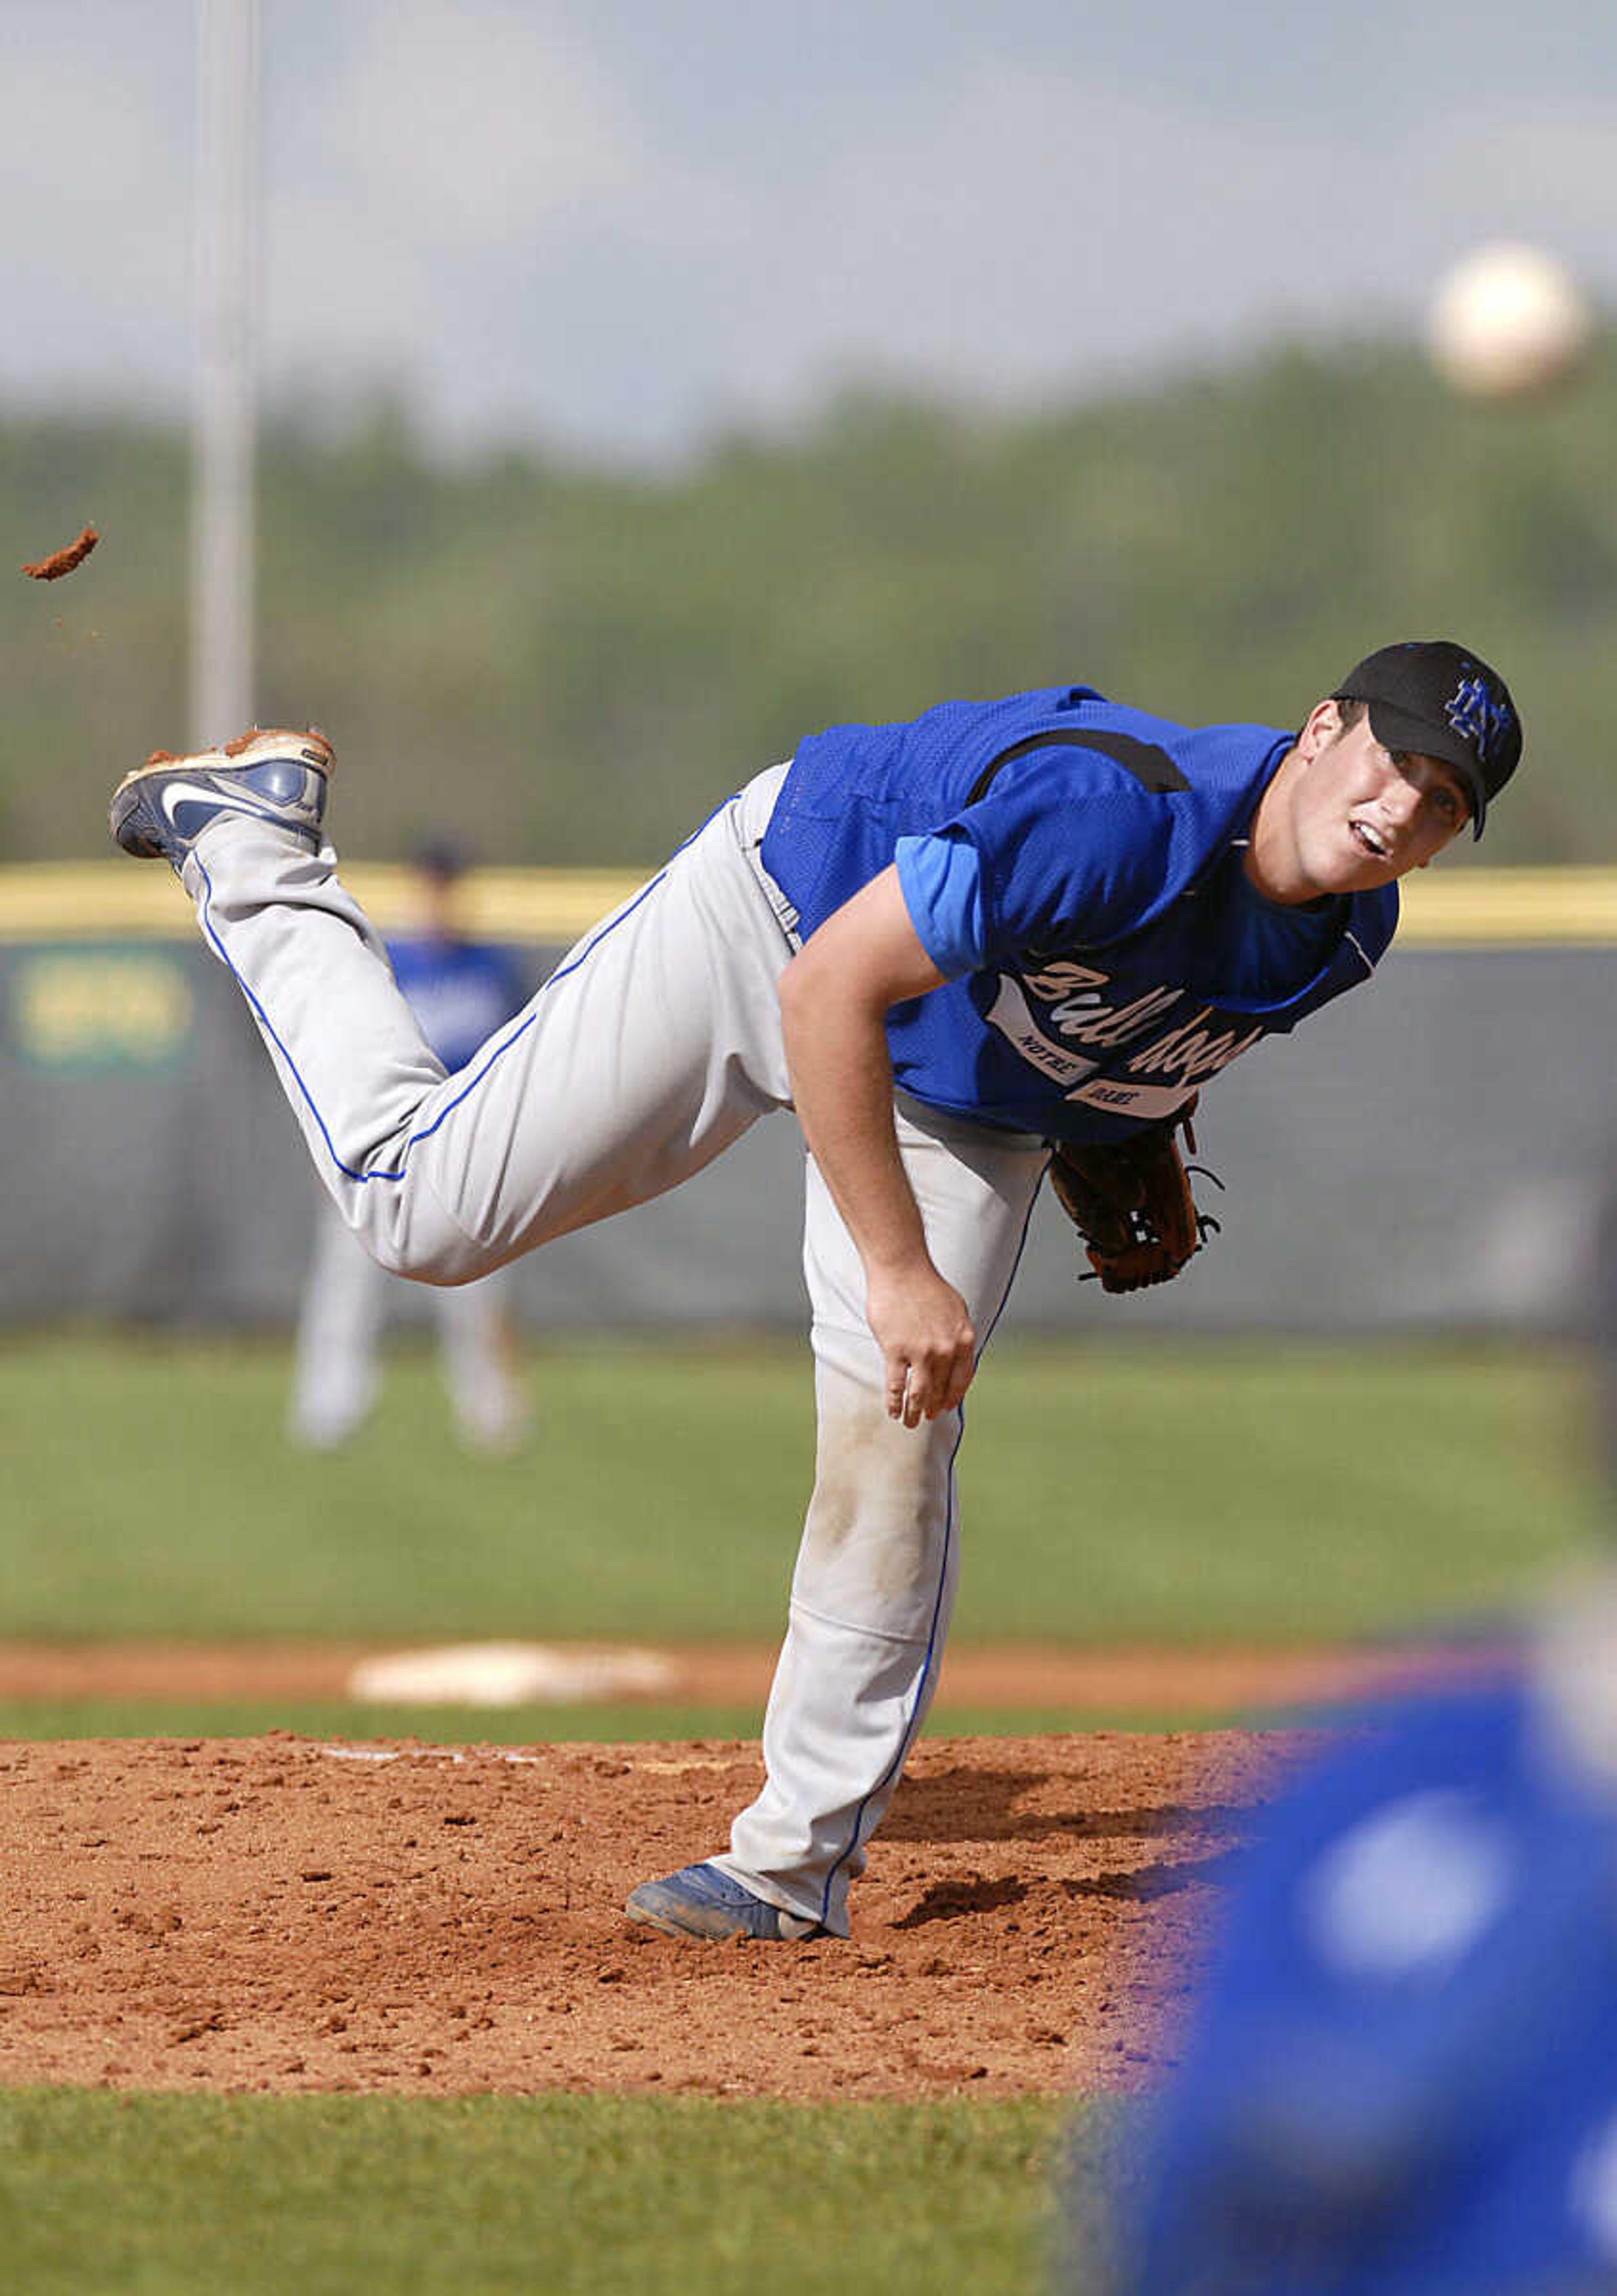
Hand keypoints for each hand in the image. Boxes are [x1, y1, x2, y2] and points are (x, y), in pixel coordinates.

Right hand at [865, 1262, 976, 1427]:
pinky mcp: (896, 1350)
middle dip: (934, 1408)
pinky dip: (894, 1402)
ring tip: (910, 1423)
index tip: (947, 1407)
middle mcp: (946, 1349)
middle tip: (928, 1418)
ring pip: (919, 1394)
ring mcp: (921, 1351)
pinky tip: (892, 1411)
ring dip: (915, 1413)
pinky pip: (895, 1386)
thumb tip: (957, 1356)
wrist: (901, 1268)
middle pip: (940, 1390)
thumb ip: (957, 1335)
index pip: (963, 1379)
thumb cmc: (925, 1285)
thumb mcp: (955, 1310)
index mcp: (963, 1339)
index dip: (953, 1397)